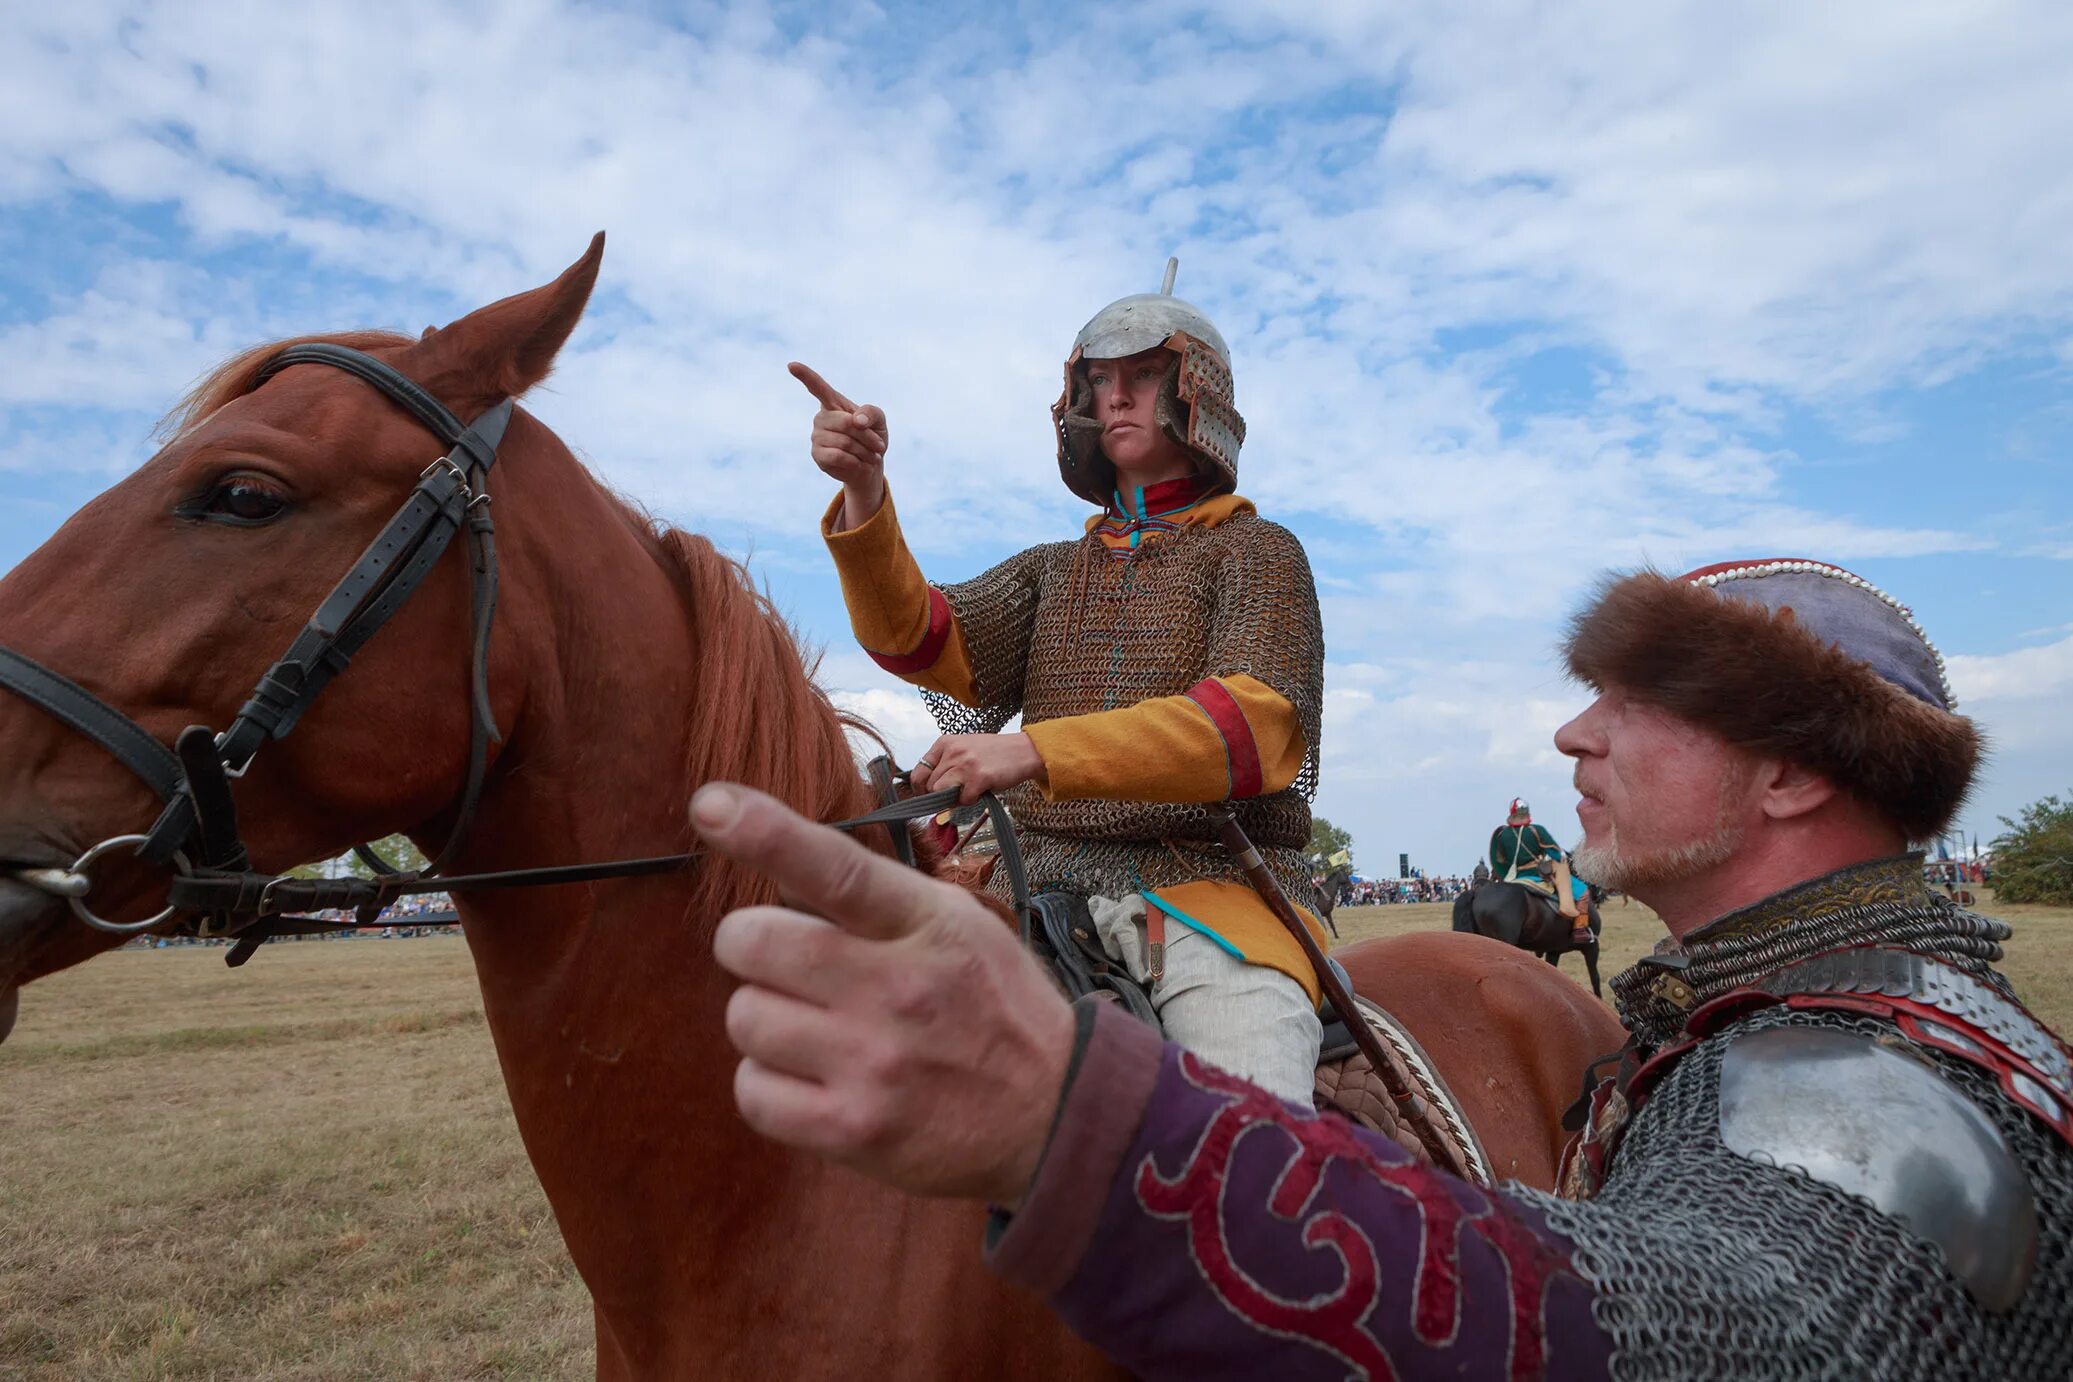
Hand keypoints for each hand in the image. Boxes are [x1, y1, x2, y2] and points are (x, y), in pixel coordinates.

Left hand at [693, 783, 1074, 1203]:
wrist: (1056, 1114)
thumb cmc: (991, 1006)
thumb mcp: (956, 925)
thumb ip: (877, 898)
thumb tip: (778, 867)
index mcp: (925, 924)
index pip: (834, 869)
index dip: (766, 832)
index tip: (711, 805)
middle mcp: (897, 989)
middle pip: (755, 941)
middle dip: (752, 944)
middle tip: (788, 963)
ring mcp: (873, 1063)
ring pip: (745, 1016)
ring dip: (765, 1019)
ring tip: (817, 1030)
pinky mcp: (852, 1130)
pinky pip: (752, 1092)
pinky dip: (768, 1084)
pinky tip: (812, 1080)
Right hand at [790, 361, 887, 529]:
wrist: (870, 465)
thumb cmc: (873, 437)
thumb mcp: (879, 420)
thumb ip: (871, 412)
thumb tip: (856, 420)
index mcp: (833, 403)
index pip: (817, 387)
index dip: (805, 375)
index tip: (791, 365)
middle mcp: (821, 417)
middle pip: (846, 423)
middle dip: (868, 436)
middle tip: (878, 446)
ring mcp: (817, 436)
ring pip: (844, 442)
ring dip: (864, 451)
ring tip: (870, 456)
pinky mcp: (817, 455)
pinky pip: (838, 456)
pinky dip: (855, 462)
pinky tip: (859, 464)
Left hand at [908, 732, 1046, 804]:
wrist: (1023, 751)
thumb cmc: (994, 752)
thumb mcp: (964, 748)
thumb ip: (945, 764)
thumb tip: (926, 790)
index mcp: (945, 743)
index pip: (918, 772)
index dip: (921, 789)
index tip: (929, 795)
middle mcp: (952, 751)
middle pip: (930, 787)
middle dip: (942, 795)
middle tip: (959, 791)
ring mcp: (965, 764)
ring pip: (942, 794)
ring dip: (954, 799)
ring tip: (969, 790)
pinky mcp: (979, 777)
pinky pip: (963, 800)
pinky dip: (972, 800)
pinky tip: (982, 789)